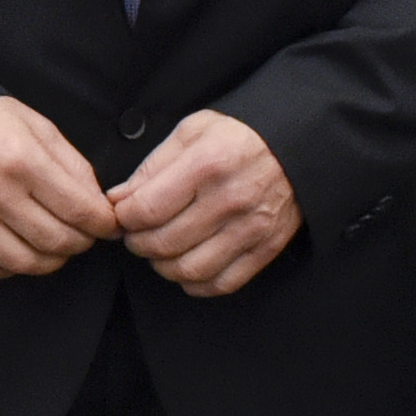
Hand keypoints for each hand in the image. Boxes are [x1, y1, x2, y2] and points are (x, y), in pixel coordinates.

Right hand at [0, 96, 120, 280]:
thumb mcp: (39, 127)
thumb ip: (74, 166)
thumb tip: (99, 205)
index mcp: (21, 159)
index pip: (79, 210)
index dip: (103, 224)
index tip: (107, 225)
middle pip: (56, 241)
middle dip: (81, 242)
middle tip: (83, 234)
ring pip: (25, 262)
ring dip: (51, 260)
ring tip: (54, 245)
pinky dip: (12, 268)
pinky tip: (20, 249)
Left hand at [114, 110, 302, 297]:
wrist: (298, 146)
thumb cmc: (238, 135)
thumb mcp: (191, 132)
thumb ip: (151, 167)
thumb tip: (117, 200)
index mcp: (207, 164)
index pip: (146, 210)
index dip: (123, 218)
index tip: (122, 214)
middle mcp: (230, 199)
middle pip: (164, 243)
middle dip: (138, 243)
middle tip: (136, 234)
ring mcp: (251, 228)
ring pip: (189, 270)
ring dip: (163, 266)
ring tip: (160, 249)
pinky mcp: (266, 248)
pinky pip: (222, 283)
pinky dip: (196, 283)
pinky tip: (187, 265)